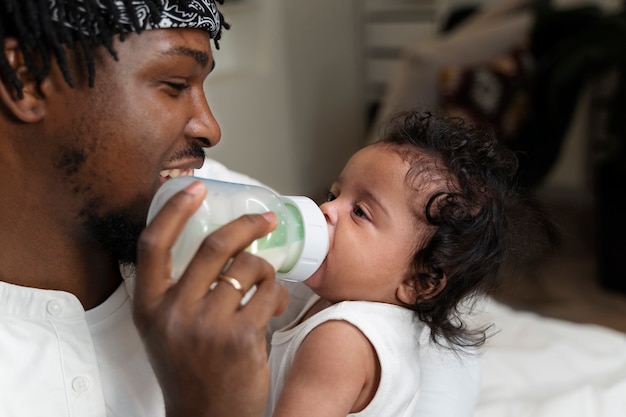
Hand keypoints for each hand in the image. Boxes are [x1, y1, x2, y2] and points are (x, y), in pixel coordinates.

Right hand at [133, 181, 288, 416]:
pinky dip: (278, 293)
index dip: (174, 209)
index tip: (195, 188)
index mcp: (149, 307)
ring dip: (266, 269)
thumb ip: (178, 291)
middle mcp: (173, 313)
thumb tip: (217, 246)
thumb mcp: (166, 330)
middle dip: (246, 225)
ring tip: (268, 284)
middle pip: (213, 246)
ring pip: (249, 268)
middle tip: (264, 219)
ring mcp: (207, 325)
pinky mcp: (241, 337)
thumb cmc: (190, 371)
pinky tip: (275, 306)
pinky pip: (270, 293)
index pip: (153, 244)